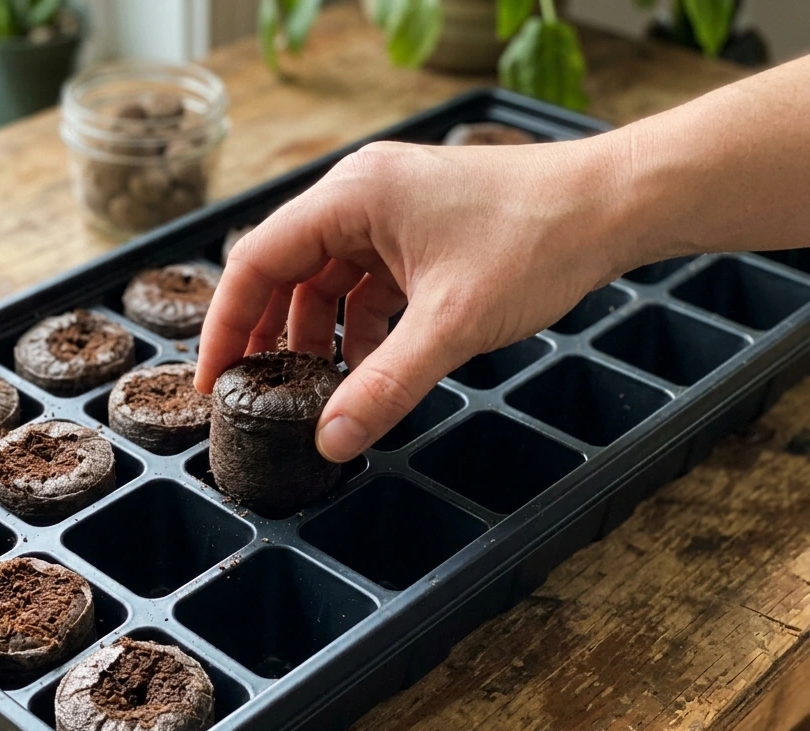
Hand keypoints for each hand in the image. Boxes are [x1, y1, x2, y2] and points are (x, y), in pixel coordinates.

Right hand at [194, 136, 631, 461]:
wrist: (613, 205)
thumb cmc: (537, 239)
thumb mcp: (450, 326)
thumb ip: (384, 387)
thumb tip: (331, 442)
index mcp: (352, 196)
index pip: (256, 260)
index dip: (226, 324)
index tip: (211, 378)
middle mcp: (361, 195)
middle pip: (285, 270)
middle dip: (269, 334)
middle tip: (250, 389)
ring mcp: (391, 212)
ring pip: (326, 280)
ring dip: (320, 335)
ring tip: (316, 390)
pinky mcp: (418, 232)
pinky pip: (367, 284)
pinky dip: (362, 327)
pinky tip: (370, 368)